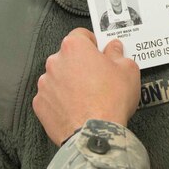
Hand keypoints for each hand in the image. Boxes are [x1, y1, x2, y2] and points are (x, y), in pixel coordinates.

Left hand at [33, 28, 140, 144]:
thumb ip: (118, 54)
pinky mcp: (40, 105)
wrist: (95, 133)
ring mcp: (45, 84)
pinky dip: (61, 101)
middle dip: (81, 65)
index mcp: (74, 47)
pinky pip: (51, 97)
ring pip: (59, 78)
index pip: (81, 35)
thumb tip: (114, 48)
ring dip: (70, 83)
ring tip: (88, 97)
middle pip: (68, 57)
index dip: (93, 43)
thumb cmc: (111, 99)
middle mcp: (55, 62)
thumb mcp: (128, 69)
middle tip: (98, 78)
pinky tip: (77, 109)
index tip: (101, 52)